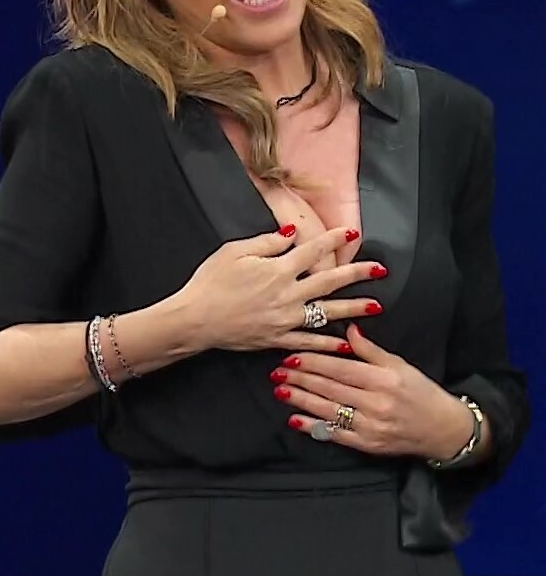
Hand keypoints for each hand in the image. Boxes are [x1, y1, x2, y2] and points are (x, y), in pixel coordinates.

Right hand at [180, 226, 386, 353]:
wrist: (195, 320)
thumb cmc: (211, 282)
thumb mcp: (235, 251)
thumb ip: (267, 243)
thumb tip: (291, 234)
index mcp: (277, 269)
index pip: (313, 250)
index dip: (333, 239)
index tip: (351, 231)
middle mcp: (287, 294)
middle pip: (329, 281)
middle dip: (357, 274)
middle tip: (380, 269)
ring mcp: (285, 319)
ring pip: (327, 312)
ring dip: (353, 309)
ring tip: (376, 306)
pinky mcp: (277, 338)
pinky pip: (309, 341)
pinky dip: (329, 343)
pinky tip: (347, 342)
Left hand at [271, 323, 473, 459]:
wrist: (443, 428)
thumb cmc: (420, 392)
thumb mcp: (398, 364)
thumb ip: (371, 349)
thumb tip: (348, 328)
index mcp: (383, 378)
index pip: (340, 368)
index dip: (314, 361)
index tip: (292, 355)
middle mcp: (375, 402)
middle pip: (329, 388)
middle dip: (301, 378)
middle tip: (277, 371)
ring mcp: (371, 426)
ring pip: (328, 410)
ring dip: (301, 400)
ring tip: (281, 390)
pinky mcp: (368, 444)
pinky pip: (335, 434)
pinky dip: (313, 427)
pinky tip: (295, 419)